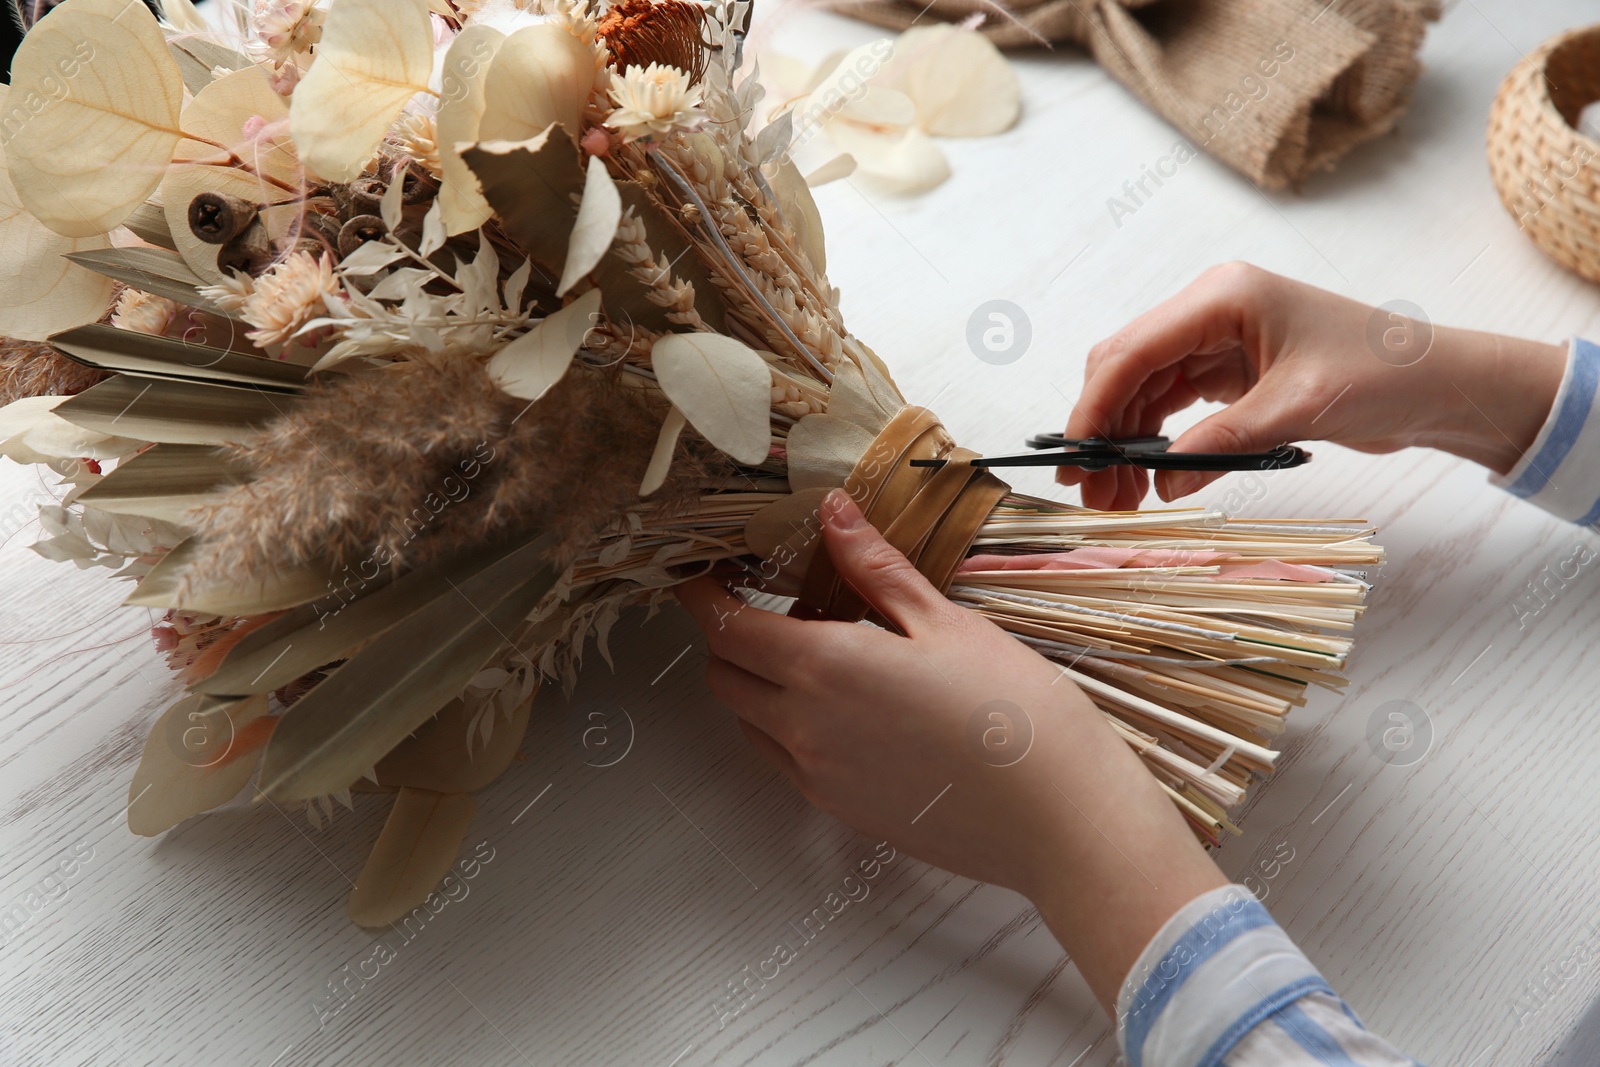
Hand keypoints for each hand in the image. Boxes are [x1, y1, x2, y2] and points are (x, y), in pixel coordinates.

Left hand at [676, 489, 1226, 1012]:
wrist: (1058, 819)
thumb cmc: (1014, 714)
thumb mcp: (944, 622)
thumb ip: (875, 568)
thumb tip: (834, 514)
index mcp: (823, 669)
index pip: (726, 628)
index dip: (704, 596)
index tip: (704, 572)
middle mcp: (804, 729)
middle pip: (726, 678)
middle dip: (728, 637)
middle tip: (763, 604)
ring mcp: (820, 778)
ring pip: (751, 724)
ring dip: (759, 685)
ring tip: (815, 654)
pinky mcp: (844, 811)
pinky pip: (787, 762)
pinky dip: (789, 727)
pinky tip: (846, 708)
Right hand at [1060, 262, 1566, 509]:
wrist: (1438, 383)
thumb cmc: (1384, 372)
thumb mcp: (1298, 407)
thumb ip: (1224, 442)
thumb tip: (1161, 482)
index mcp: (1222, 296)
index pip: (1132, 349)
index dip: (1094, 405)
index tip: (1075, 456)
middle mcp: (1210, 310)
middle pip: (1125, 367)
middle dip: (1101, 429)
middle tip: (1089, 491)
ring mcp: (1216, 340)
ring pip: (1142, 391)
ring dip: (1123, 443)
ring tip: (1117, 500)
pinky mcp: (1227, 371)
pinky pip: (1170, 406)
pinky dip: (1153, 444)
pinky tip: (1148, 481)